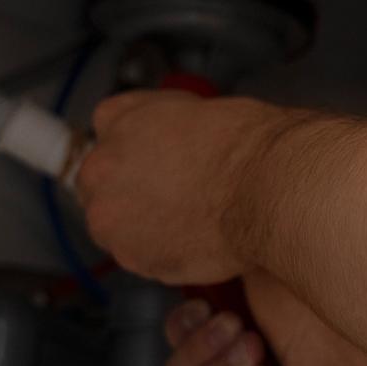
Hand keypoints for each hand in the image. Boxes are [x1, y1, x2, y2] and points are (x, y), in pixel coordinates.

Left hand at [76, 90, 297, 282]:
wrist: (265, 189)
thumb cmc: (245, 144)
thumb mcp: (196, 106)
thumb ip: (162, 123)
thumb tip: (165, 137)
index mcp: (116, 122)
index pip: (106, 126)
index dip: (135, 141)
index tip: (152, 152)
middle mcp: (101, 171)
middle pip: (101, 180)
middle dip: (130, 186)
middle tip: (173, 190)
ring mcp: (113, 220)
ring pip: (117, 223)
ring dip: (141, 222)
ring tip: (187, 218)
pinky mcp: (134, 259)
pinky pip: (141, 255)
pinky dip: (162, 250)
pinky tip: (195, 238)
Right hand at [166, 272, 366, 365]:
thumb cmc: (331, 306)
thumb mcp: (269, 265)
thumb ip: (226, 260)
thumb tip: (193, 251)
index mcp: (233, 327)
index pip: (178, 334)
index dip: (183, 324)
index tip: (205, 307)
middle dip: (201, 348)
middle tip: (240, 329)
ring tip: (258, 353)